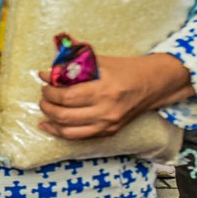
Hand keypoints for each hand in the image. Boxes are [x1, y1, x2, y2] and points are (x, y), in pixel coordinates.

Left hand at [37, 54, 191, 139]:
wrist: (153, 84)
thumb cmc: (125, 69)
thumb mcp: (100, 60)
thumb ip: (74, 60)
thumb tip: (50, 63)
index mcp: (104, 89)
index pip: (67, 95)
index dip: (50, 89)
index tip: (44, 79)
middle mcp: (106, 111)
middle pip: (64, 114)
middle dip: (47, 104)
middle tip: (44, 94)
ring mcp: (107, 124)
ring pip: (68, 130)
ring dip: (50, 119)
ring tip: (45, 106)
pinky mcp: (108, 132)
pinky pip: (77, 137)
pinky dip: (59, 132)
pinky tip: (48, 125)